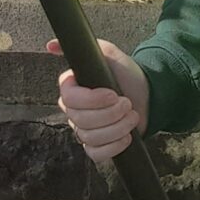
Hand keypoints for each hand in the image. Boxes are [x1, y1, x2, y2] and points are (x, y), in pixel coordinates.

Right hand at [50, 37, 148, 161]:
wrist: (148, 95)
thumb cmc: (127, 74)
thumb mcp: (108, 54)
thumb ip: (83, 47)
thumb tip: (51, 45)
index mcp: (72, 88)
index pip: (68, 98)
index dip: (91, 99)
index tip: (113, 93)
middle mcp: (73, 110)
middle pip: (80, 120)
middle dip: (110, 113)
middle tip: (127, 103)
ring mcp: (83, 130)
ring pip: (90, 137)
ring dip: (117, 128)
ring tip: (132, 116)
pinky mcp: (96, 146)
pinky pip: (96, 154)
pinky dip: (114, 146)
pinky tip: (127, 136)